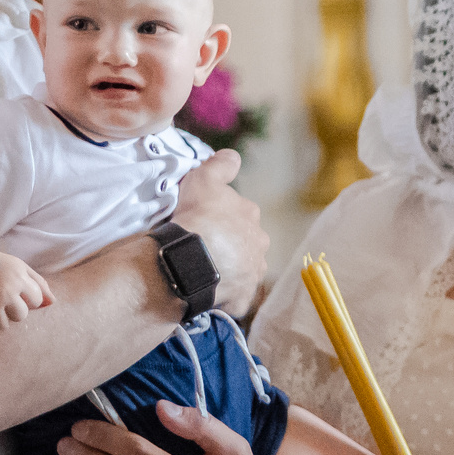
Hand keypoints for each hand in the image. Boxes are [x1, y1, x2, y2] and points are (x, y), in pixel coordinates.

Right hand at [0, 248, 52, 331]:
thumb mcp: (18, 267)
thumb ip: (39, 283)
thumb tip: (53, 303)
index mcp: (19, 278)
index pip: (36, 301)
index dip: (26, 299)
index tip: (14, 291)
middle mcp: (5, 290)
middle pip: (21, 316)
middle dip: (12, 310)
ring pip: (2, 326)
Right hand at [173, 151, 269, 319]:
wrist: (194, 257)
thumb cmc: (199, 215)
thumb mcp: (204, 179)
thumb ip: (221, 165)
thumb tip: (233, 156)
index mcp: (251, 216)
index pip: (242, 214)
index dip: (223, 217)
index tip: (206, 221)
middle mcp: (259, 244)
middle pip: (246, 243)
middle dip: (231, 245)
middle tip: (205, 247)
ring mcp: (253, 273)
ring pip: (243, 270)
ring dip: (230, 270)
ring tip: (205, 270)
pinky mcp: (243, 298)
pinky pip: (235, 297)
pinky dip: (225, 295)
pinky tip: (208, 290)